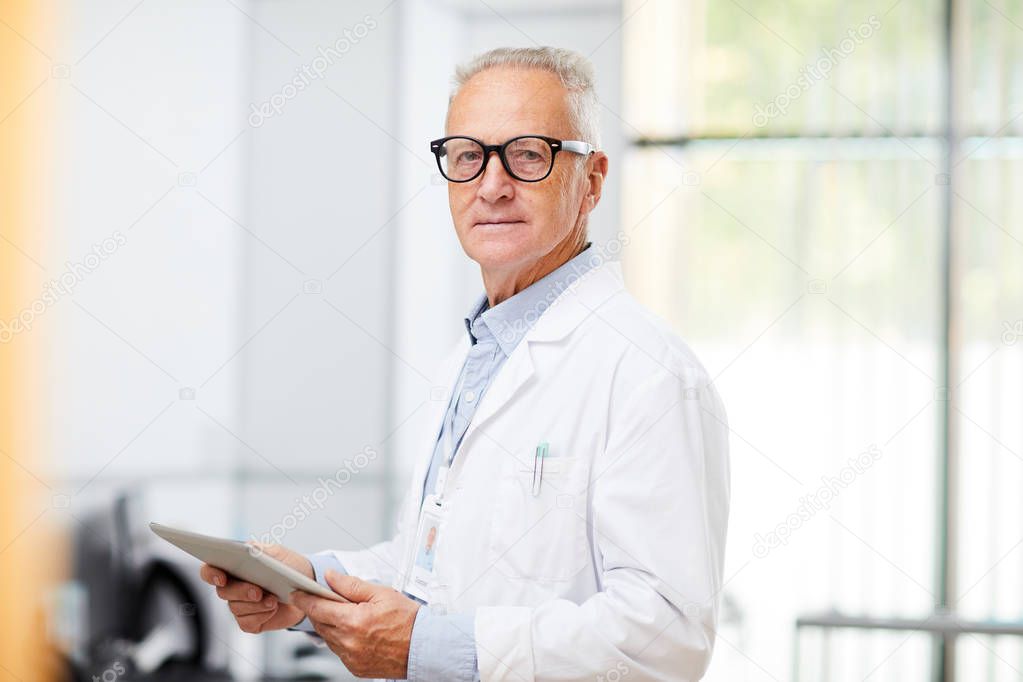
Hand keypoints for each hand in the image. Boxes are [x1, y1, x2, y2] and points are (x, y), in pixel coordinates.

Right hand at [198, 543, 310, 633]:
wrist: (307, 588)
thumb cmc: (289, 567)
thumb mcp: (278, 553)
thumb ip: (261, 550)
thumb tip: (249, 548)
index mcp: (234, 567)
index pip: (210, 570)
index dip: (210, 574)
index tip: (221, 576)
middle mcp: (233, 587)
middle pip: (223, 592)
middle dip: (240, 591)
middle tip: (257, 591)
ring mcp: (240, 605)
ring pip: (236, 608)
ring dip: (256, 604)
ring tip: (273, 599)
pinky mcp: (250, 621)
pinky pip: (247, 622)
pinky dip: (262, 615)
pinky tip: (273, 607)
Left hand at [291, 571, 419, 678]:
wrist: (424, 647)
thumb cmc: (407, 619)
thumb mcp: (381, 593)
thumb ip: (351, 585)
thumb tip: (330, 577)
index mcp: (353, 621)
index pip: (318, 608)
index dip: (304, 599)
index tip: (296, 592)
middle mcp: (349, 642)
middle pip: (320, 624)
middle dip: (320, 611)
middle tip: (326, 600)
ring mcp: (351, 658)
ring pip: (329, 638)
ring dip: (331, 625)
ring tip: (348, 615)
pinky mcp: (355, 668)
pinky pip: (339, 651)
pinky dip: (342, 640)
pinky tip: (356, 631)